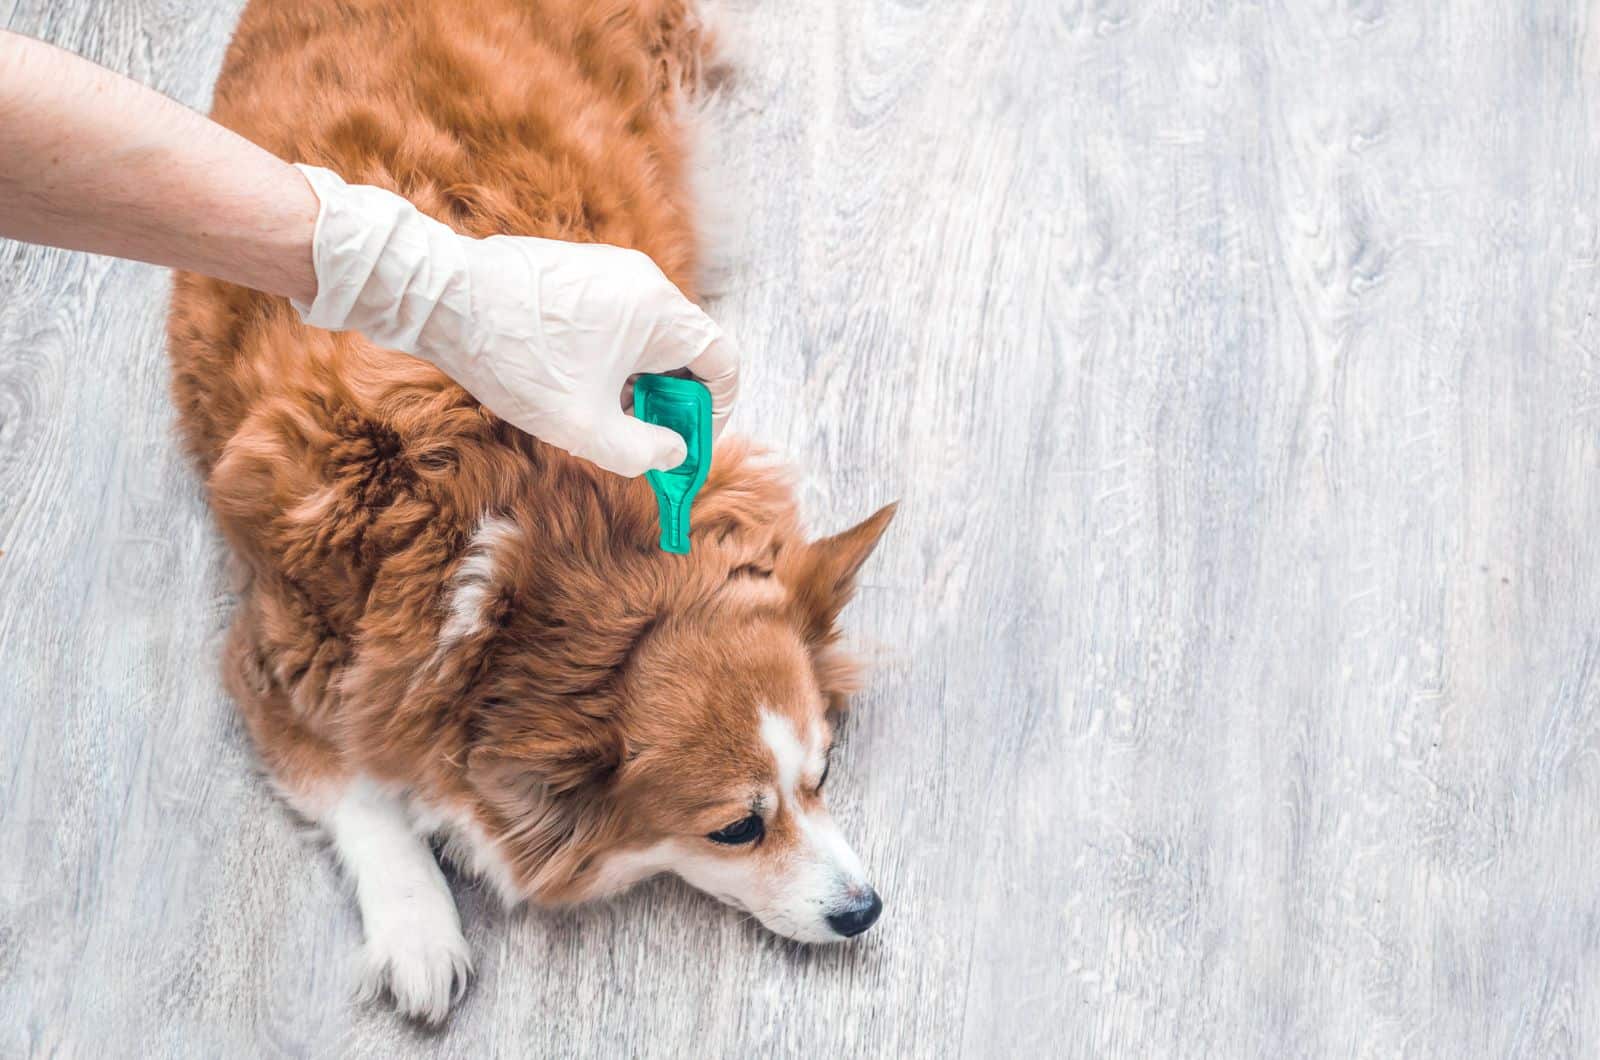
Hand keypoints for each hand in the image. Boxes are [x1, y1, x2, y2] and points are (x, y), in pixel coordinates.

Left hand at [291, 164, 738, 476]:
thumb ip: (641, 452)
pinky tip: (577, 382)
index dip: (715, 412)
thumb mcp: (583, 427)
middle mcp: (645, 280)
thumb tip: (673, 454)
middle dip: (673, 401)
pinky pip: (621, 318)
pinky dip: (616, 355)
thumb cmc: (514, 359)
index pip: (724, 362)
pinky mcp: (581, 268)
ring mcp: (612, 268)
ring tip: (604, 414)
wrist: (442, 298)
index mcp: (660, 313)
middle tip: (646, 439)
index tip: (687, 444)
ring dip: (641, 380)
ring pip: (651, 335)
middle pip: (688, 349)